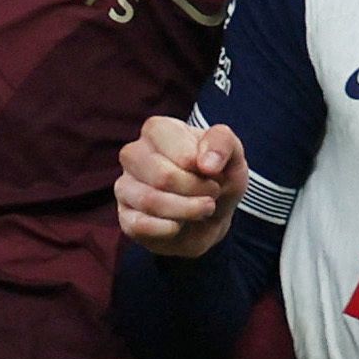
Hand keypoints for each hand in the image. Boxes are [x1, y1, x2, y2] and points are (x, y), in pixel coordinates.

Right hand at [115, 116, 244, 257]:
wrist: (212, 215)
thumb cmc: (218, 177)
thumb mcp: (232, 155)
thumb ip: (223, 144)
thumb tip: (206, 164)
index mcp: (157, 130)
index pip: (170, 141)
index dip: (198, 161)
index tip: (214, 172)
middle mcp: (133, 154)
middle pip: (162, 175)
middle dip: (196, 190)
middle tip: (213, 193)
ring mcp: (125, 186)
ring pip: (149, 201)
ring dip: (187, 211)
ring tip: (204, 210)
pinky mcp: (125, 217)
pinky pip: (138, 225)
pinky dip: (167, 229)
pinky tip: (180, 226)